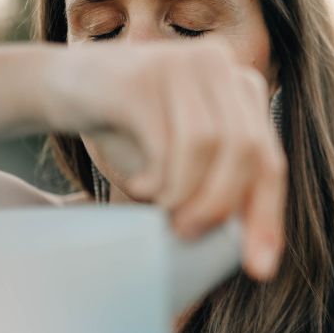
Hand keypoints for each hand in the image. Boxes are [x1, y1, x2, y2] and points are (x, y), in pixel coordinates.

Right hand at [40, 39, 284, 280]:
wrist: (63, 86)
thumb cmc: (131, 132)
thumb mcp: (184, 159)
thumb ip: (221, 183)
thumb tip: (256, 247)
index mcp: (244, 87)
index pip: (270, 162)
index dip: (267, 218)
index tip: (259, 270)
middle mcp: (222, 65)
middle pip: (247, 152)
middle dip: (221, 206)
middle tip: (187, 235)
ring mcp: (183, 63)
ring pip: (207, 145)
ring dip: (186, 193)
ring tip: (162, 212)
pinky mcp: (143, 74)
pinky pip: (165, 139)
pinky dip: (157, 178)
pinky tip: (140, 186)